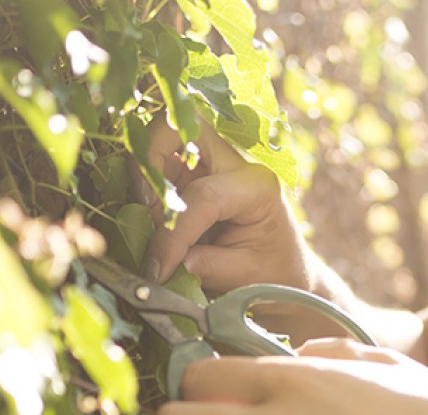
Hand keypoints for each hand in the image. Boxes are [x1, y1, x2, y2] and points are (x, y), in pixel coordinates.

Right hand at [138, 116, 311, 291]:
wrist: (285, 271)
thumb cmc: (272, 272)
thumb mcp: (244, 275)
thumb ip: (204, 266)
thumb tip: (159, 263)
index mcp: (256, 186)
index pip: (203, 196)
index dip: (172, 234)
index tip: (157, 269)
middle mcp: (232, 162)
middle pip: (176, 127)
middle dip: (148, 163)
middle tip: (145, 214)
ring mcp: (209, 161)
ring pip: (160, 137)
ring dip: (142, 173)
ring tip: (147, 219)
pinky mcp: (190, 172)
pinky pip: (156, 160)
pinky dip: (143, 181)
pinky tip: (149, 215)